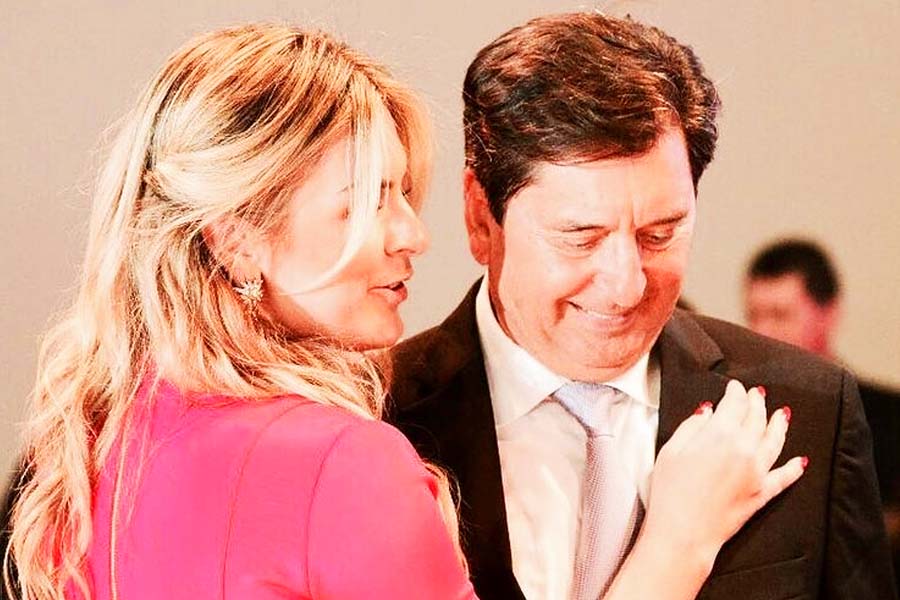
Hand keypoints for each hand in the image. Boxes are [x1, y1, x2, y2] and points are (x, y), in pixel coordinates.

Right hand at [641, 380, 805, 566]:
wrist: (683, 532)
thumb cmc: (670, 492)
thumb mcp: (671, 450)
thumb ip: (692, 427)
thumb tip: (707, 412)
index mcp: (720, 434)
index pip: (735, 403)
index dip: (736, 391)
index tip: (734, 386)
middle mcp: (744, 449)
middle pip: (757, 418)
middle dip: (757, 403)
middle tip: (756, 394)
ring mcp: (757, 472)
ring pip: (775, 441)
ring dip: (779, 425)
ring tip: (782, 414)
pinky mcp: (762, 493)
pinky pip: (784, 477)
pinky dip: (794, 468)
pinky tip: (800, 461)